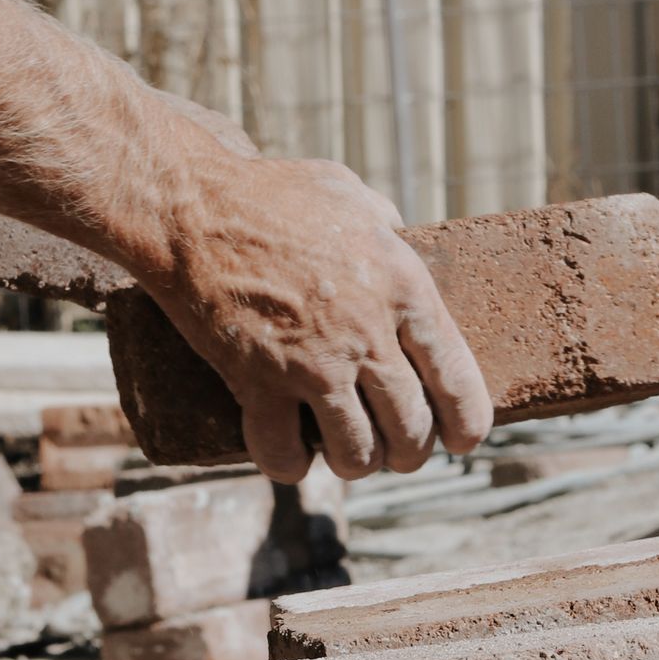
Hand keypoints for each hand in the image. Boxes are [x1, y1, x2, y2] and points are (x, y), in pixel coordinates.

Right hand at [151, 150, 492, 484]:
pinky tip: (289, 457)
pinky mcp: (258, 384)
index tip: (459, 439)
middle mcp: (367, 335)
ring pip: (356, 454)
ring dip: (354, 463)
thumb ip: (385, 227)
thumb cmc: (271, 194)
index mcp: (402, 287)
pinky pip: (283, 455)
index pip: (457, 381)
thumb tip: (397, 240)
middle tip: (396, 450)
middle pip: (411, 430)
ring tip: (344, 454)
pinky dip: (288, 466)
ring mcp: (313, 365)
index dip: (466, 425)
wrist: (192, 209)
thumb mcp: (351, 195)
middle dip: (409, 452)